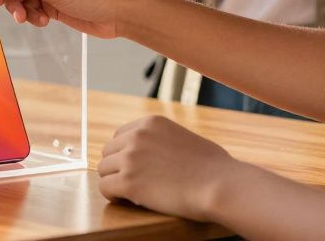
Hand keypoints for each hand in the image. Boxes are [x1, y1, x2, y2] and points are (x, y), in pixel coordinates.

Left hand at [97, 115, 234, 219]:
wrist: (220, 185)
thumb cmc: (214, 167)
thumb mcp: (185, 138)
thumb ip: (165, 140)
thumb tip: (156, 154)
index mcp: (150, 123)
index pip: (120, 136)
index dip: (124, 154)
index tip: (134, 167)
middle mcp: (136, 136)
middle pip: (108, 152)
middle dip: (118, 167)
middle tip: (133, 182)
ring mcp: (130, 158)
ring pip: (103, 170)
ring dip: (115, 181)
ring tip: (131, 193)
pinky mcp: (128, 182)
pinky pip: (105, 188)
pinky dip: (113, 196)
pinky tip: (126, 200)